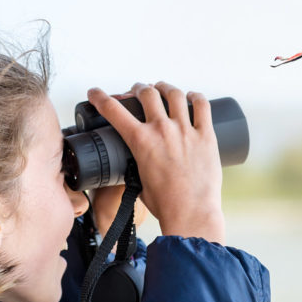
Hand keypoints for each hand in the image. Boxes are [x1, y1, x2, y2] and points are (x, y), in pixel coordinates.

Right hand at [86, 82, 224, 244]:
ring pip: (174, 94)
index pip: (113, 110)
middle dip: (139, 89)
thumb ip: (136, 165)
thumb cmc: (165, 203)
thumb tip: (135, 162)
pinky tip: (193, 97)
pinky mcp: (206, 136)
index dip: (100, 97)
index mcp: (141, 141)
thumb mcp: (139, 180)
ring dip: (165, 87)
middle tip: (138, 91)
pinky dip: (196, 97)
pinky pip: (202, 106)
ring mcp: (186, 130)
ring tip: (162, 88)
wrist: (191, 213)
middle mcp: (162, 130)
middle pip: (146, 94)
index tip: (95, 93)